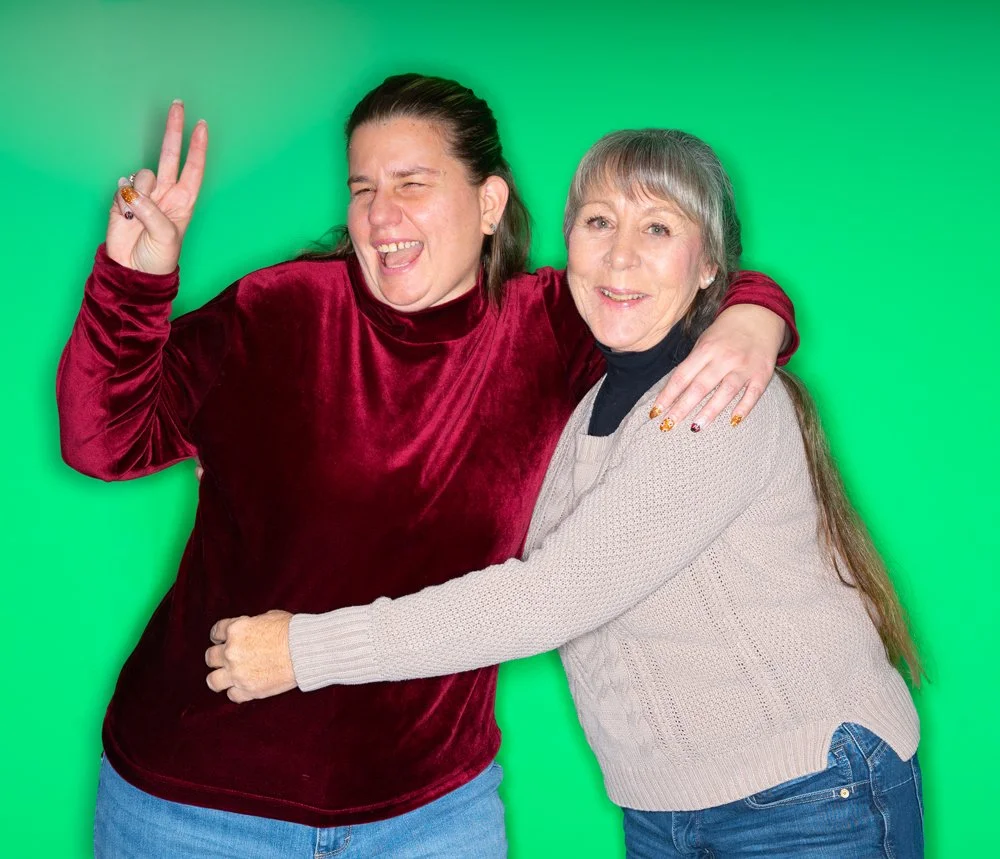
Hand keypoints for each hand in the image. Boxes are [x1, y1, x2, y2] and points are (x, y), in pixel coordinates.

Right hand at [106, 100, 207, 274]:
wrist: (133, 271)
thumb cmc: (159, 258)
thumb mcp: (166, 237)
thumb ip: (151, 211)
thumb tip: (133, 192)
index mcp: (184, 202)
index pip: (193, 168)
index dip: (197, 147)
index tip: (201, 125)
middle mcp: (166, 193)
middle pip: (171, 155)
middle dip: (174, 130)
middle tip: (179, 105)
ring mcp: (144, 194)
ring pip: (143, 175)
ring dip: (140, 194)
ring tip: (138, 217)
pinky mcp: (122, 199)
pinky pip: (123, 188)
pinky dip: (123, 200)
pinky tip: (124, 215)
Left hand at [205, 610, 296, 702]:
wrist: (305, 650)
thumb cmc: (292, 631)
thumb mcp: (269, 617)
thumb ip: (252, 625)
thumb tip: (252, 630)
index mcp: (236, 629)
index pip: (216, 632)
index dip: (218, 636)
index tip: (221, 639)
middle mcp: (231, 651)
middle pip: (211, 657)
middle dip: (218, 657)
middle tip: (226, 659)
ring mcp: (237, 672)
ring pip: (213, 680)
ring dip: (219, 677)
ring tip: (226, 678)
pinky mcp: (248, 690)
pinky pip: (232, 695)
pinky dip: (237, 691)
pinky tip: (244, 687)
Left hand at [651, 304, 785, 430]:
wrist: (759, 315)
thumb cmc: (725, 333)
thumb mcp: (704, 341)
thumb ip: (693, 364)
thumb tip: (674, 393)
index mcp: (705, 349)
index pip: (681, 377)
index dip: (667, 396)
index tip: (655, 413)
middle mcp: (724, 358)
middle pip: (700, 387)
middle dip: (682, 408)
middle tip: (668, 426)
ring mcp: (744, 366)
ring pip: (725, 392)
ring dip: (709, 412)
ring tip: (695, 428)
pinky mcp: (762, 374)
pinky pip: (752, 394)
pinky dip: (743, 408)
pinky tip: (733, 421)